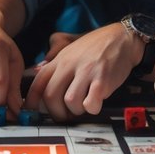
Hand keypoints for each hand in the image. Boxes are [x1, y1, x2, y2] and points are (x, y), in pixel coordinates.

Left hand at [24, 23, 141, 120]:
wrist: (122, 38)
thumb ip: (54, 58)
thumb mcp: (71, 47)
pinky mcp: (103, 80)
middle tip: (65, 115)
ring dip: (76, 110)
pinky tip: (96, 102)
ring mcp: (86, 72)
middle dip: (56, 112)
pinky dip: (92, 108)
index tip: (32, 112)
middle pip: (51, 96)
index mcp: (60, 59)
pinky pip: (90, 103)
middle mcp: (70, 64)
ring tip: (83, 105)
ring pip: (70, 101)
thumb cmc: (97, 46)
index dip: (32, 100)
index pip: (38, 82)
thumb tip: (38, 71)